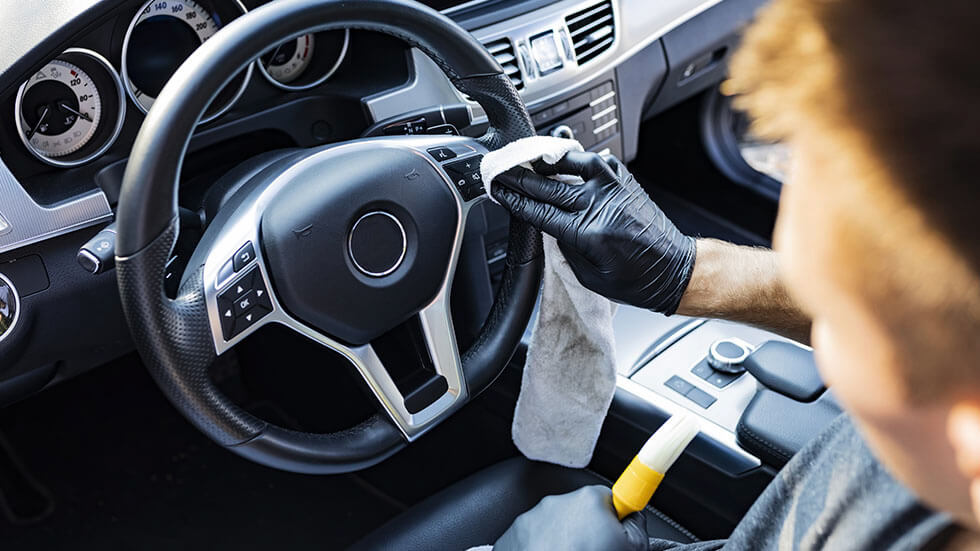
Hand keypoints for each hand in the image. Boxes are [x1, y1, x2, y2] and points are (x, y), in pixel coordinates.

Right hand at [492, 152, 695, 313]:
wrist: (674, 269)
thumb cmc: (635, 279)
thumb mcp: (588, 275)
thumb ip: (563, 246)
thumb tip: (544, 222)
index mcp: (588, 232)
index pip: (539, 210)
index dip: (514, 199)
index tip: (498, 190)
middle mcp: (600, 203)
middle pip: (548, 184)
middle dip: (519, 177)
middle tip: (500, 170)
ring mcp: (614, 186)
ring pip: (570, 162)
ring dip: (544, 160)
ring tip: (525, 159)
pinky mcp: (624, 180)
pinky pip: (592, 161)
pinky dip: (573, 158)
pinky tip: (560, 159)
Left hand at [494, 486, 648, 550]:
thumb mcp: (631, 548)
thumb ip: (636, 526)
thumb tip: (633, 516)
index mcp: (588, 500)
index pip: (609, 499)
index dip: (614, 519)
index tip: (615, 528)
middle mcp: (557, 502)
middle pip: (580, 513)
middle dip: (587, 531)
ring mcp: (530, 519)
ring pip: (554, 526)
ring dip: (562, 541)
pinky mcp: (511, 536)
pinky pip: (532, 538)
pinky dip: (540, 549)